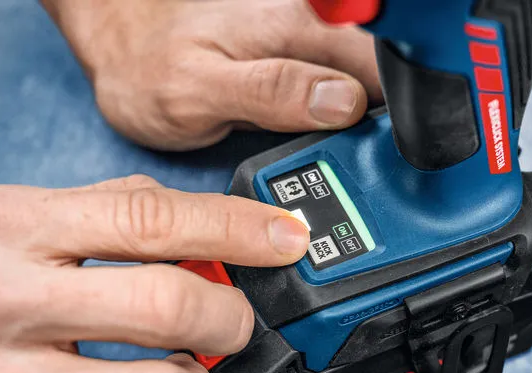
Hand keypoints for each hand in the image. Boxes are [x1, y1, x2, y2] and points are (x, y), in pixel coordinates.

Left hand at [40, 0, 382, 149]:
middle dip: (391, 135)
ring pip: (371, 94)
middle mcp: (314, 34)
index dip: (402, 119)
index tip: (393, 165)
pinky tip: (335, 153)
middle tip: (371, 183)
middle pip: (387, 85)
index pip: (383, 71)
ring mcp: (313, 51)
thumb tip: (348, 102)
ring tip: (353, 175)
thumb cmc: (156, 69)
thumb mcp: (202, 90)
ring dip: (371, 137)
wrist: (129, 50)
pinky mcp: (305, 71)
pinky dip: (349, 133)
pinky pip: (347, 100)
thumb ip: (274, 92)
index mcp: (296, 30)